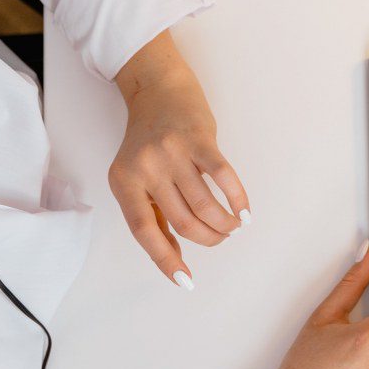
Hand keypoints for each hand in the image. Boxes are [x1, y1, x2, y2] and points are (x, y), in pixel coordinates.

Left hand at [110, 31, 248, 288]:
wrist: (157, 87)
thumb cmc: (149, 138)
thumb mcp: (137, 175)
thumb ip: (151, 213)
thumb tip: (173, 257)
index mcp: (124, 182)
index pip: (144, 231)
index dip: (166, 259)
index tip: (185, 282)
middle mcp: (145, 168)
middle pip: (182, 222)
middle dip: (207, 239)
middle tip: (220, 239)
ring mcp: (172, 152)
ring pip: (204, 205)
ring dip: (224, 223)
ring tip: (232, 226)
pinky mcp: (198, 139)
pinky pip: (222, 177)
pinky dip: (237, 199)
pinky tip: (244, 212)